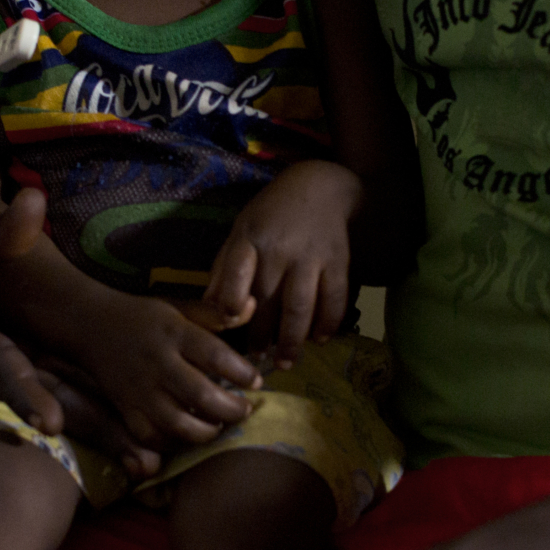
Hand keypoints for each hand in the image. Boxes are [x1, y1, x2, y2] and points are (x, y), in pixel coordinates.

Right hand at [74, 292, 259, 454]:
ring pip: (178, 423)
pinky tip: (188, 436)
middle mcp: (158, 363)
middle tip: (244, 410)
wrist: (92, 326)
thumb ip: (215, 313)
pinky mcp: (126, 408)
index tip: (257, 381)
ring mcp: (141, 389)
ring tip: (219, 426)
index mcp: (175, 333)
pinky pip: (152, 437)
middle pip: (201, 395)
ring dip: (206, 431)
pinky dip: (174, 443)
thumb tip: (252, 307)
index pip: (215, 355)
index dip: (242, 373)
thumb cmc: (145, 319)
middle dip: (230, 409)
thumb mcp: (179, 308)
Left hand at [202, 161, 360, 365]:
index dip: (232, 302)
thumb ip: (225, 270)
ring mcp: (311, 256)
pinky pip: (335, 299)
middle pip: (268, 301)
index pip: (236, 273)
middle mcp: (280, 249)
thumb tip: (210, 311)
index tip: (232, 325)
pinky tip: (320, 340)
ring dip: (293, 341)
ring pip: (301, 307)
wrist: (318, 187)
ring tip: (286, 362)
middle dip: (262, 336)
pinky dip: (328, 324)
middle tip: (257, 359)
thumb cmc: (270, 216)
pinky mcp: (338, 261)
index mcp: (250, 240)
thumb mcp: (240, 233)